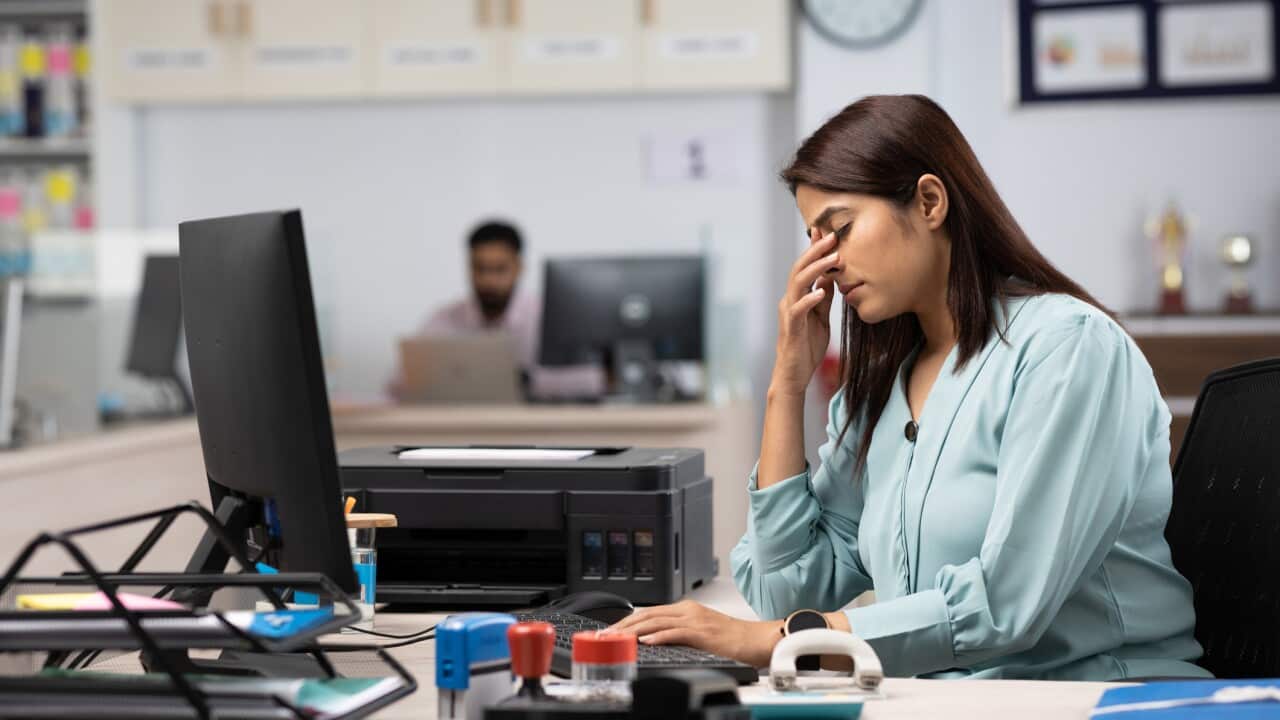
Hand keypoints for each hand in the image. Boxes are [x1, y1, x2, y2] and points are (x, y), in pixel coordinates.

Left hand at [609, 599, 782, 667]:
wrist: (757, 639)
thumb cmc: (732, 640)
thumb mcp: (699, 633)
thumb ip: (677, 633)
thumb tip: (653, 641)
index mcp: (686, 609)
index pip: (649, 612)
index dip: (627, 620)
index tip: (610, 630)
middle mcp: (688, 610)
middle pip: (648, 614)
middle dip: (623, 624)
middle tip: (605, 635)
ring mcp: (696, 620)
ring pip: (657, 621)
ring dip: (634, 630)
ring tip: (617, 638)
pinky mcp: (703, 633)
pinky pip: (676, 633)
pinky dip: (659, 636)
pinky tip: (646, 641)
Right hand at [771, 228, 839, 396]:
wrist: (794, 374)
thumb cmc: (807, 347)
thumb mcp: (820, 318)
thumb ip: (823, 299)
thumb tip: (831, 278)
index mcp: (797, 297)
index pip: (805, 268)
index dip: (813, 250)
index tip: (826, 232)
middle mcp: (790, 301)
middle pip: (799, 269)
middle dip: (815, 251)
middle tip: (832, 237)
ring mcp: (789, 313)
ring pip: (798, 284)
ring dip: (816, 269)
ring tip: (834, 258)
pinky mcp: (792, 328)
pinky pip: (798, 309)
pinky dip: (809, 298)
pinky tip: (822, 290)